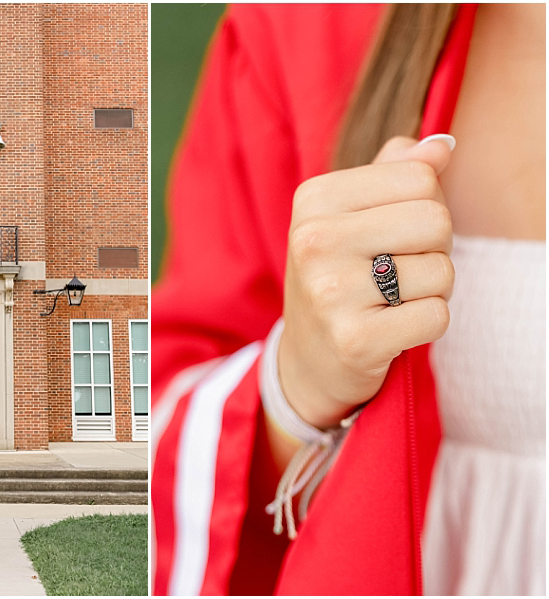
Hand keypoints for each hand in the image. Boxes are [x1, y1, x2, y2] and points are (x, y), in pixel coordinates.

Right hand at [278, 136, 454, 428]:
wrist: (309, 357)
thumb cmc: (340, 274)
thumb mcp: (351, 214)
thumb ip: (396, 173)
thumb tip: (442, 145)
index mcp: (313, 198)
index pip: (419, 177)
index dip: (424, 206)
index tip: (390, 233)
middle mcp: (313, 240)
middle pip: (435, 220)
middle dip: (433, 247)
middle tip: (396, 269)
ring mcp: (330, 292)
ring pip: (441, 271)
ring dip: (430, 290)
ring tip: (390, 299)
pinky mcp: (354, 339)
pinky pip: (436, 316)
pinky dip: (426, 324)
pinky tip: (392, 327)